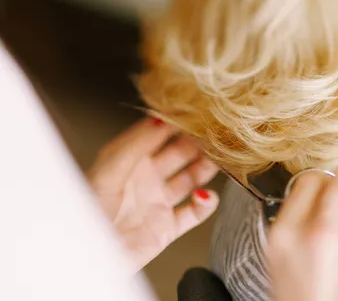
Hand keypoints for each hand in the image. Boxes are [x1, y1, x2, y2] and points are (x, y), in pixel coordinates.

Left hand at [87, 118, 218, 270]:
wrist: (88, 259)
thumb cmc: (88, 214)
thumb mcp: (109, 172)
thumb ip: (135, 145)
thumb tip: (159, 119)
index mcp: (128, 161)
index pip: (157, 134)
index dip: (175, 122)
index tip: (195, 111)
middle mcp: (146, 178)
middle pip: (179, 153)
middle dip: (196, 142)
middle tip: (214, 133)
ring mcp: (158, 203)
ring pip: (190, 179)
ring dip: (205, 168)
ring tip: (217, 160)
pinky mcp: (167, 228)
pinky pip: (194, 213)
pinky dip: (205, 204)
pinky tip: (205, 196)